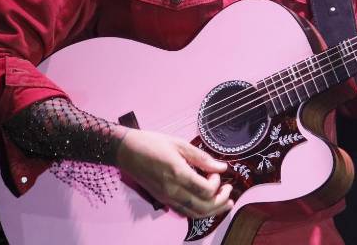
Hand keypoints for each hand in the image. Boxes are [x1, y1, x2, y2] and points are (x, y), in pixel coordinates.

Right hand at [115, 129, 233, 218]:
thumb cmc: (152, 143)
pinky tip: (206, 204)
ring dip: (213, 211)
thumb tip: (221, 166)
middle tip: (229, 191)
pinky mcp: (162, 200)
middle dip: (221, 202)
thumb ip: (201, 157)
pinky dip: (199, 212)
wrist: (126, 151)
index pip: (206, 190)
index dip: (217, 183)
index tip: (216, 171)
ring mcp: (166, 198)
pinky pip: (184, 212)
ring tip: (225, 203)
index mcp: (178, 174)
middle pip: (203, 207)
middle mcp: (172, 191)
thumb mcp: (179, 144)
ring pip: (195, 214)